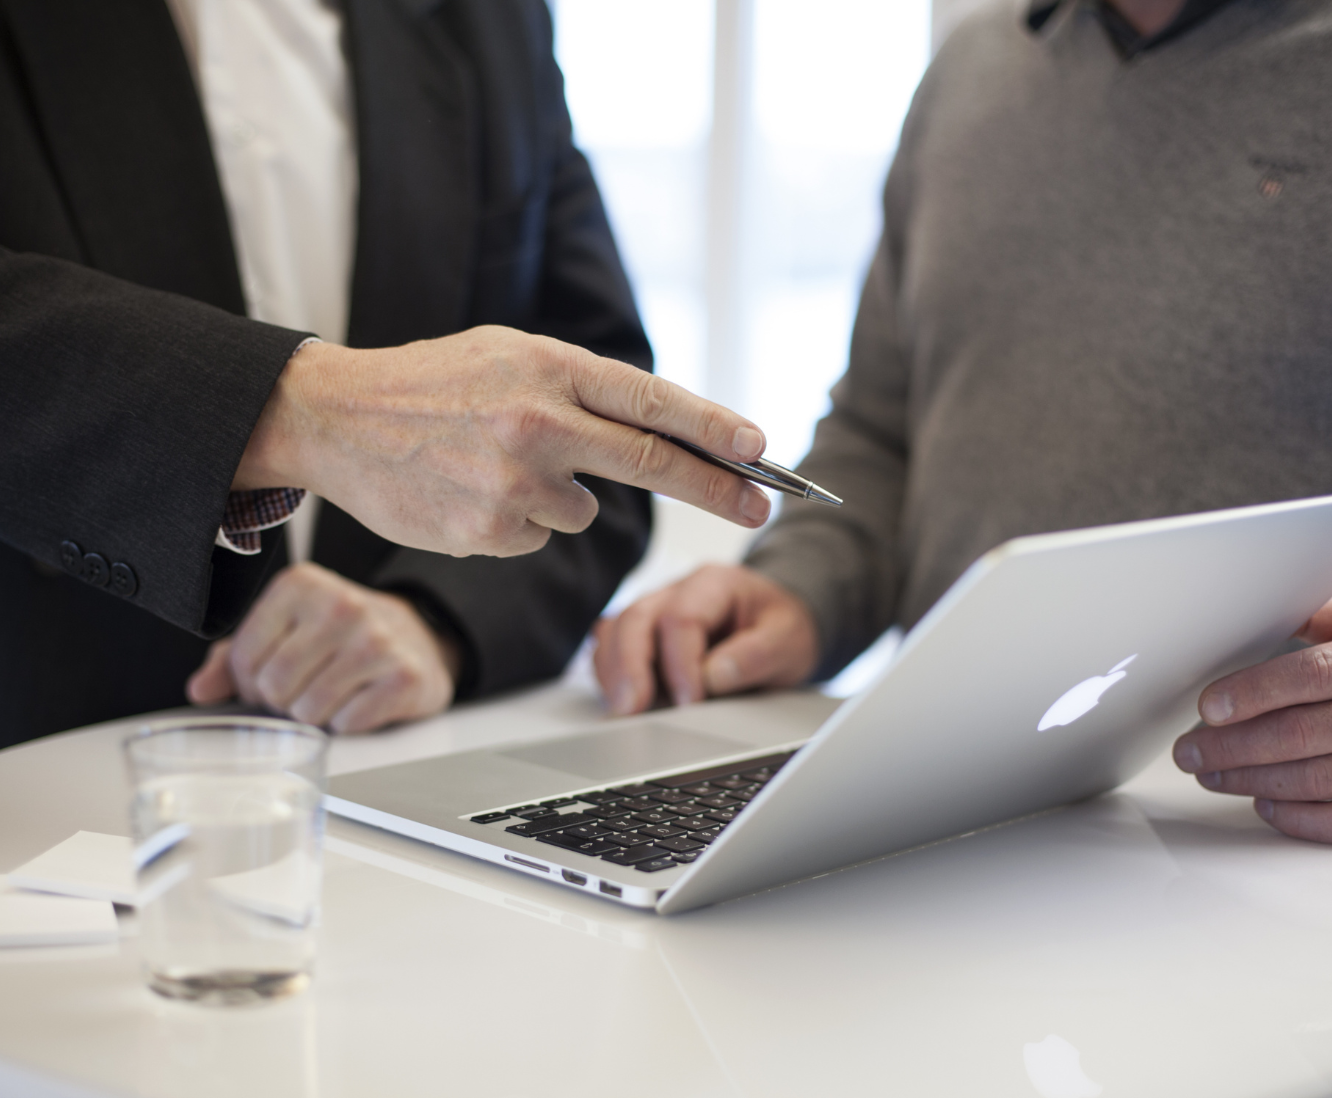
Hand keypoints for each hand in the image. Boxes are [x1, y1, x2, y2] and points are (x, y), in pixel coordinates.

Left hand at [186, 563, 459, 733]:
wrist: (417, 638)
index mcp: (301, 585)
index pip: (243, 658)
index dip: (250, 682)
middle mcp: (341, 605)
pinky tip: (360, 699)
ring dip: (314, 715)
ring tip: (332, 693)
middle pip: (275, 687)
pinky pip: (348, 723)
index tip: (272, 676)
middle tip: (303, 689)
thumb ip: (234, 657)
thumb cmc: (339, 636)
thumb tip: (200, 691)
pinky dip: (348, 723)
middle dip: (282, 701)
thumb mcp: (285, 630)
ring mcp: (377, 640)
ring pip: (309, 710)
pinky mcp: (405, 676)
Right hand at [234, 327, 771, 557]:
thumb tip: (658, 431)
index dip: (715, 429)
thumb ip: (579, 388)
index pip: (652, 401)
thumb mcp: (508, 355)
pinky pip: (538, 535)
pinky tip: (471, 490)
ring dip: (559, 496)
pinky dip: (518, 521)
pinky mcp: (489, 531)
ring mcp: (513, 483)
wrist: (335, 418)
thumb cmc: (431, 383)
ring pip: (582, 510)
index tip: (761, 449)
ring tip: (493, 464)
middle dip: (718, 489)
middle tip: (762, 505)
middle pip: (652, 463)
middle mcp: (538, 423)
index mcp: (547, 366)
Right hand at [593, 564, 818, 714]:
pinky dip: (610, 674)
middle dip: (629, 666)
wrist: (778, 626)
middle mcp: (676, 591)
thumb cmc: (781, 629)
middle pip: (635, 618)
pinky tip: (621, 702)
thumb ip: (756, 655)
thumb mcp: (789, 640)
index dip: (680, 663)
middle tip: (631, 709)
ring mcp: (654, 611)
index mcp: (714, 583)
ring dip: (613, 672)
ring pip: (614, 631)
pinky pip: (610, 648)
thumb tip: (713, 677)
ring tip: (622, 711)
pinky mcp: (643, 636)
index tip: (690, 702)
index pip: (681, 617)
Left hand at [1173, 598, 1331, 841]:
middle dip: (1234, 747)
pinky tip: (1265, 805)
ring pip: (1317, 778)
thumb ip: (1325, 617)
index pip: (1312, 675)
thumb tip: (1269, 610)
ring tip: (1212, 775)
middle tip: (1189, 752)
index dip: (1256, 692)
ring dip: (1253, 781)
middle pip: (1302, 734)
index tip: (1209, 707)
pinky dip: (1301, 817)